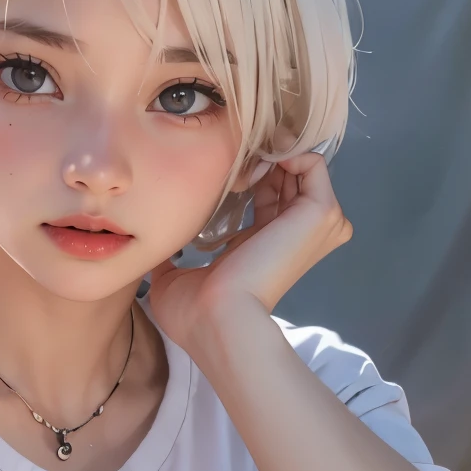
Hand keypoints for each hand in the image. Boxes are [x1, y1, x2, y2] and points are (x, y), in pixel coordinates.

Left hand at [148, 153, 351, 354]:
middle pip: (285, 174)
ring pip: (300, 164)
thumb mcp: (173, 279)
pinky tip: (253, 168)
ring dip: (269, 151)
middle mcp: (296, 234)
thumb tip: (148, 250)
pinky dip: (284, 152)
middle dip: (257, 156)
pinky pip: (313, 161)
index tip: (216, 174)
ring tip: (239, 165)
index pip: (267, 195)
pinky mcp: (322, 213)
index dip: (243, 174)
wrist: (218, 319)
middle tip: (228, 164)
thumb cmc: (196, 315)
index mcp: (266, 246)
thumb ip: (169, 256)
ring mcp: (315, 224)